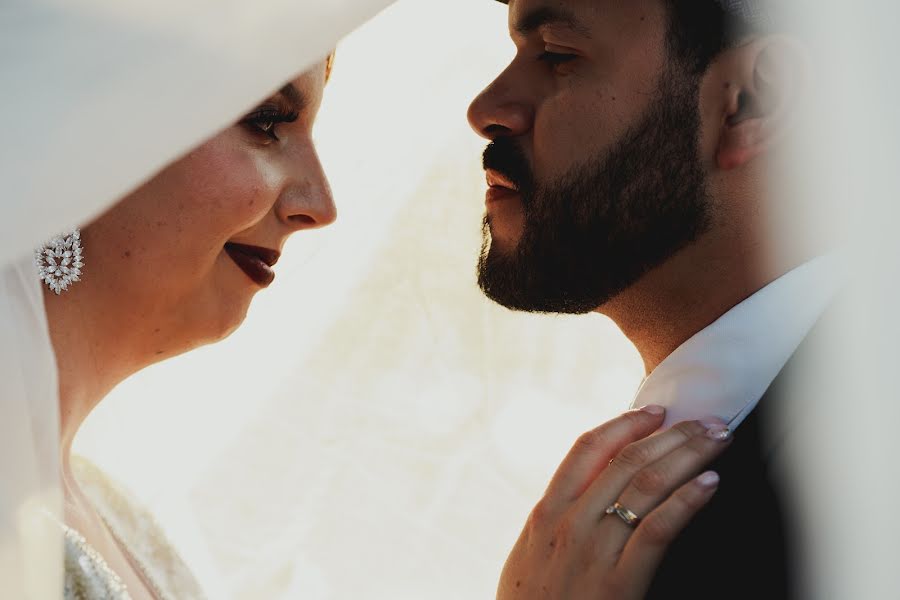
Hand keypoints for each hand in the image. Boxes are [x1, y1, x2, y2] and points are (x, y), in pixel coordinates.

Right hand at [497, 407, 731, 599]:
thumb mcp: (528, 557)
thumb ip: (551, 524)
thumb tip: (579, 499)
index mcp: (546, 512)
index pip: (587, 449)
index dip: (624, 424)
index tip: (654, 411)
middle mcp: (569, 522)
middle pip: (626, 460)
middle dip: (671, 434)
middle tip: (705, 420)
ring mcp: (593, 550)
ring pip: (646, 484)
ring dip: (687, 455)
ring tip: (716, 440)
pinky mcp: (618, 583)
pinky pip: (658, 529)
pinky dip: (687, 501)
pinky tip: (709, 484)